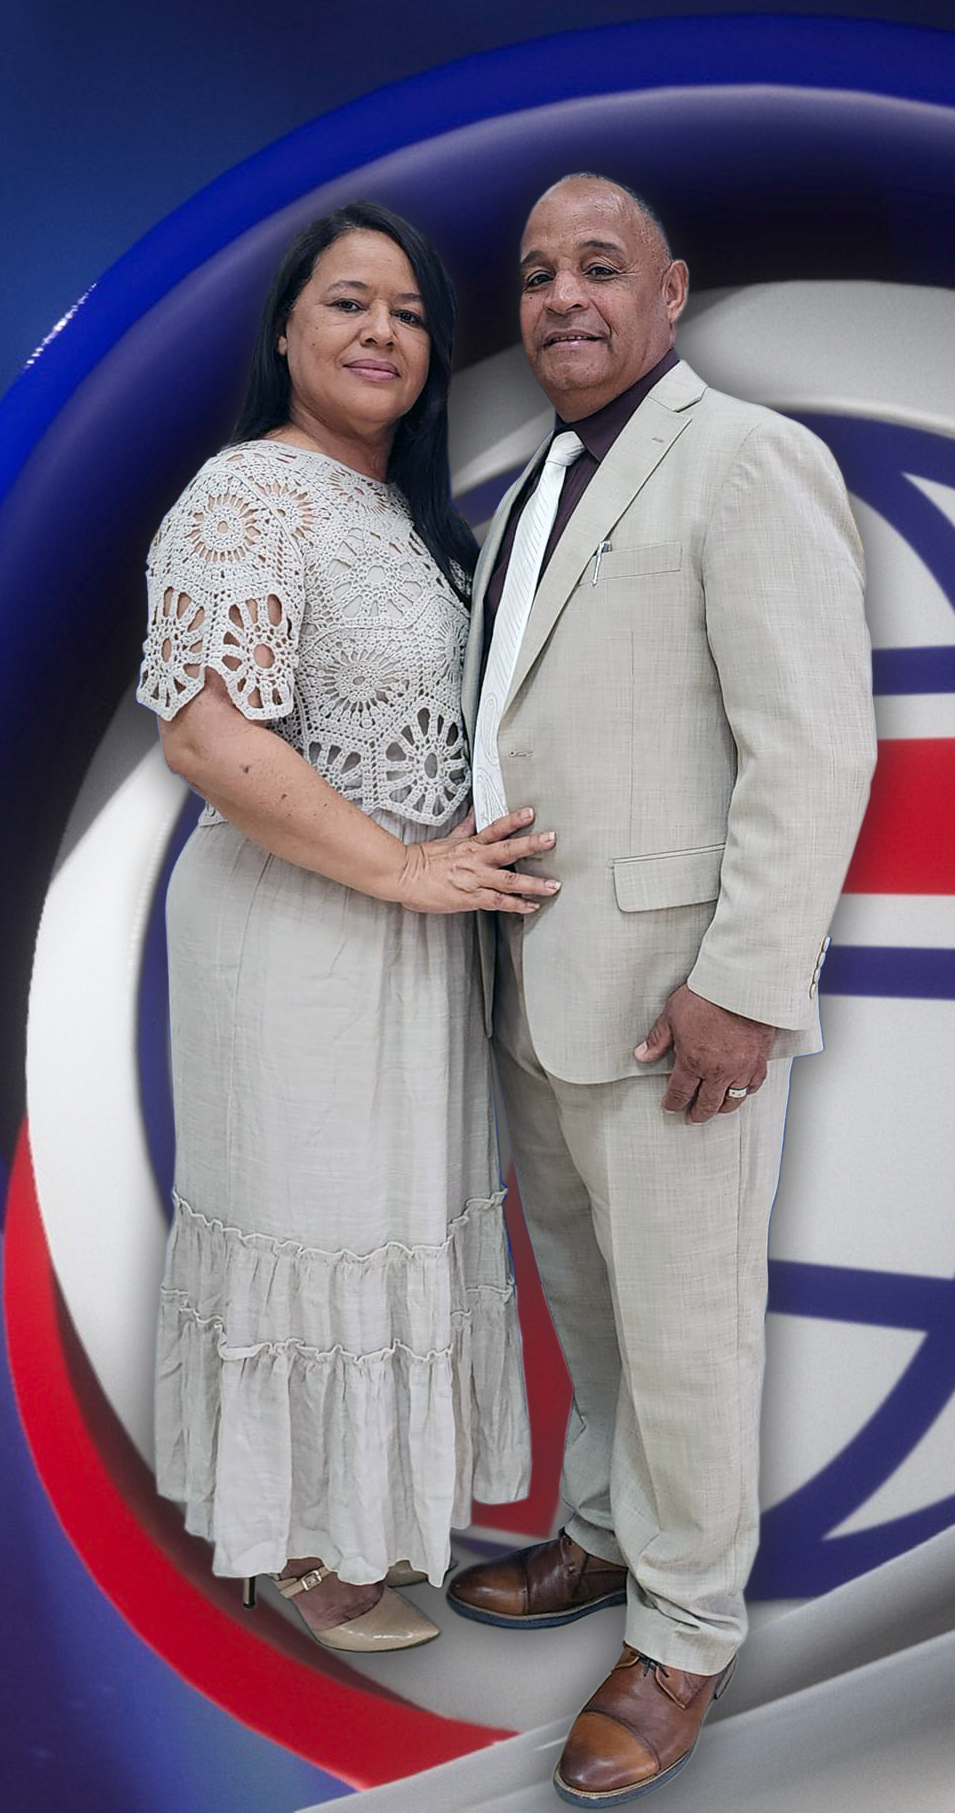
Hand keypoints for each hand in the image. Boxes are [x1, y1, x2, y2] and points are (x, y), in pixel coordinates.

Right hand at [396, 806, 559, 914]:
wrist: (403, 876)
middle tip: (551, 840)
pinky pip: (498, 902)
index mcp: (470, 844)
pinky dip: (516, 905)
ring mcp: (475, 880)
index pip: (496, 828)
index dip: (514, 820)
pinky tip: (531, 906)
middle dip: (532, 845)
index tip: (530, 813)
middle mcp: (476, 860)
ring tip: (552, 885)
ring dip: (533, 883)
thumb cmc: (423, 860)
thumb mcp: (448, 838)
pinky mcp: (471, 898)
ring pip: (509, 880)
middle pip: (509, 850)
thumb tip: (475, 814)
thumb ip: (466, 827)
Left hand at [634, 984, 774, 1121]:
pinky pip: (753, 1086)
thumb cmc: (708, 995)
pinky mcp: (759, 1061)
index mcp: (693, 1061)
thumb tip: (642, 1054)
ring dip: (721, 1108)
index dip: (673, 1104)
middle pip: (707, 1104)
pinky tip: (741, 1092)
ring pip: (732, 1100)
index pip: (680, 1093)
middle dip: (697, 1114)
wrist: (741, 985)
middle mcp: (718, 1071)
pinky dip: (745, 1093)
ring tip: (715, 1109)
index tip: (670, 1107)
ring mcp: (741, 1068)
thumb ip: (658, 1039)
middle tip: (693, 1118)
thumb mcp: (672, 1015)